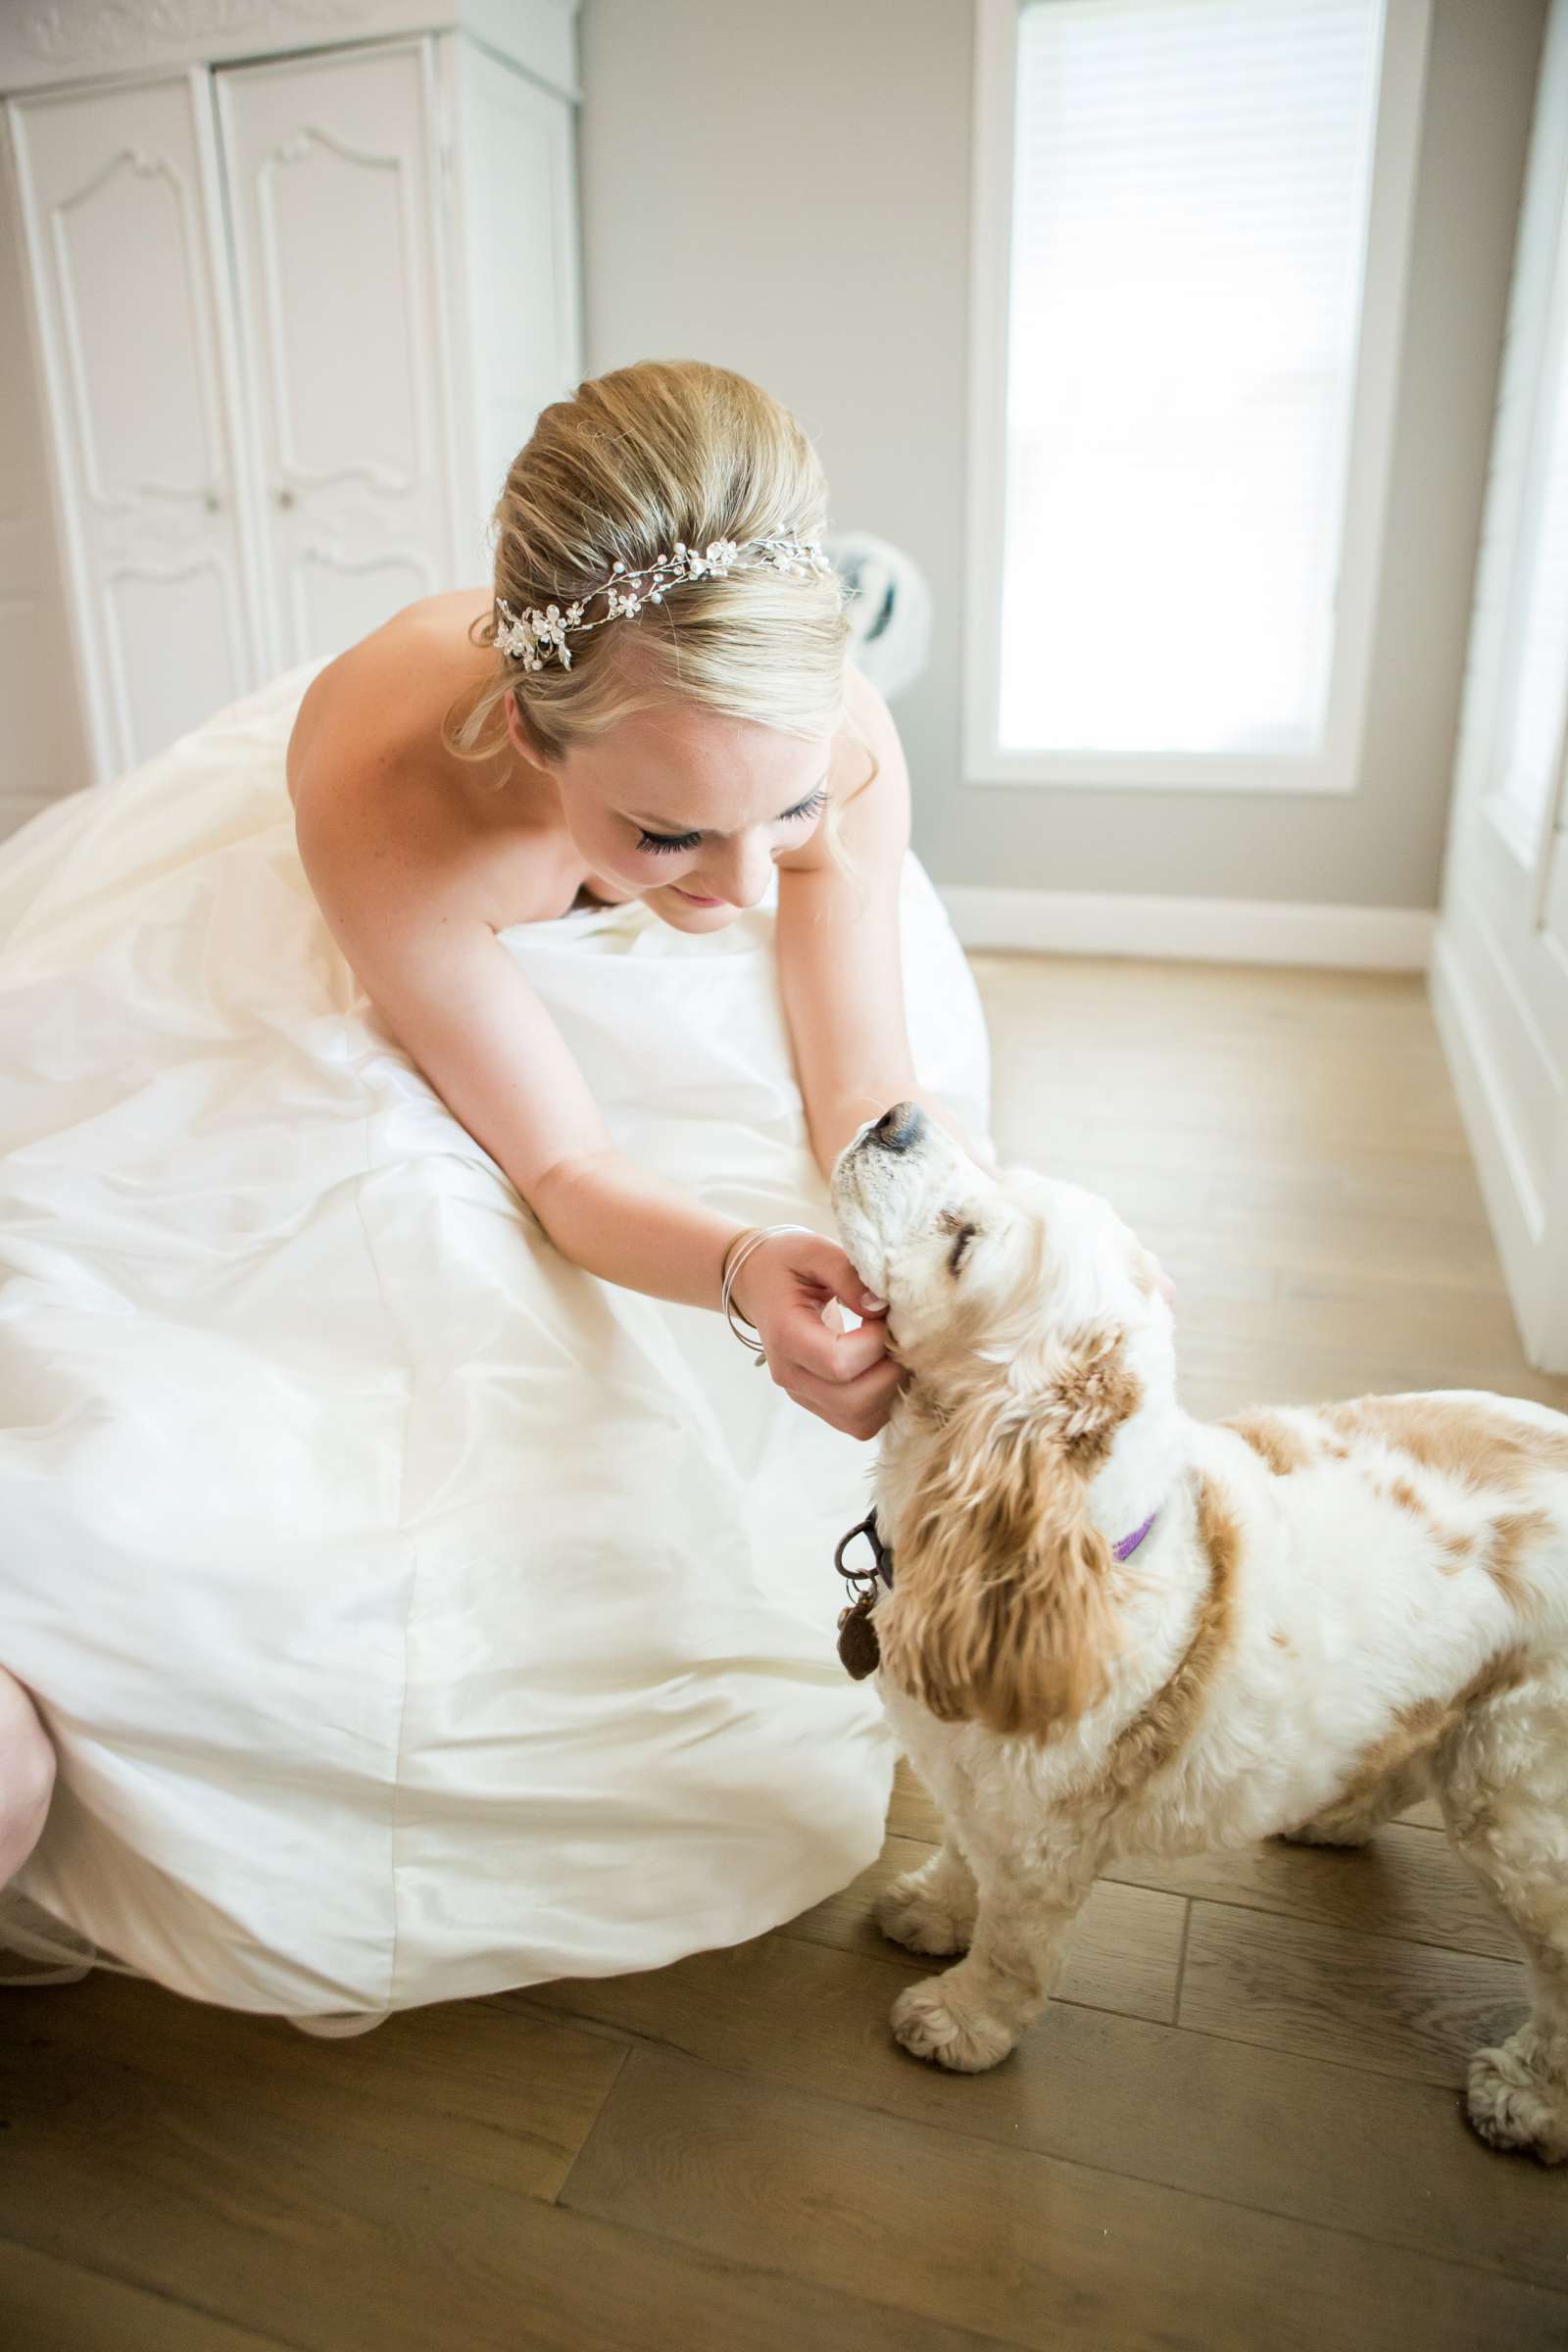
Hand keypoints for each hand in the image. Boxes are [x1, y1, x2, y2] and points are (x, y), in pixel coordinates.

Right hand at [731, 1229, 900, 1440]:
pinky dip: (883, 1402)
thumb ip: (848, 1274)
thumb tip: (882, 1307)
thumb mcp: (813, 1251)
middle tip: (896, 1336)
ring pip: (860, 1421)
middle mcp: (790, 1375)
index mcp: (785, 1336)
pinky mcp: (819, 1404)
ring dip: (890, 1390)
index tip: (883, 1313)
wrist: (757, 1283)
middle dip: (890, 1371)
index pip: (839, 1363)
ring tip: (891, 1351)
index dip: (875, 1343)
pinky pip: (861, 1423)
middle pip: (853, 1402)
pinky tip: (883, 1366)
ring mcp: (803, 1395)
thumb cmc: (785, 1264)